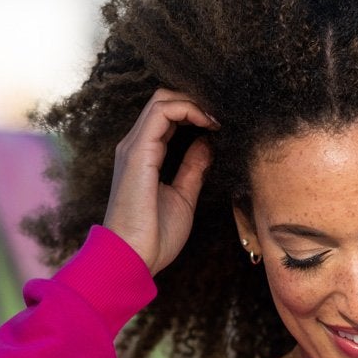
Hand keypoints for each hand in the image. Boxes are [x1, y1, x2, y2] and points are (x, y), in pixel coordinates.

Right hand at [103, 87, 219, 275]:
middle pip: (164, 99)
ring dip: (195, 102)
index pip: (167, 114)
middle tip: (224, 116)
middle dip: (197, 100)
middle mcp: (135, 145)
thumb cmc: (154, 236)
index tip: (222, 125)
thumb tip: (207, 144)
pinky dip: (189, 109)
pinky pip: (161, 112)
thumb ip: (193, 168)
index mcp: (144, 154)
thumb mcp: (183, 197)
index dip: (195, 111)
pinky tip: (210, 124)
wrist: (133, 258)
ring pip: (162, 99)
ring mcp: (134, 146)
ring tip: (219, 118)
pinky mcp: (138, 153)